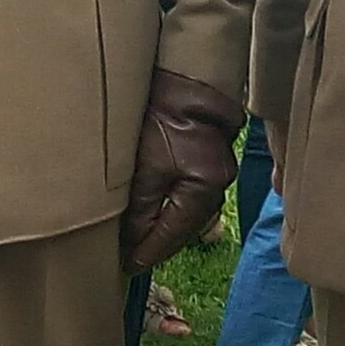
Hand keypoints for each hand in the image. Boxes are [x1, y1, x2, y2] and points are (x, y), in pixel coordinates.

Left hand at [120, 70, 245, 270]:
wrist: (188, 78)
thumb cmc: (166, 117)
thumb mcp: (146, 166)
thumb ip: (140, 207)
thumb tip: (131, 240)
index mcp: (202, 191)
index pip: (171, 236)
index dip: (147, 253)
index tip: (127, 267)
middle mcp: (216, 189)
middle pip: (183, 231)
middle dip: (156, 246)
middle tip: (129, 260)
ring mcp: (217, 177)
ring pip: (187, 217)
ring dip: (164, 230)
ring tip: (139, 242)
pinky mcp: (211, 165)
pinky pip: (191, 200)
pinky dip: (172, 212)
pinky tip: (156, 215)